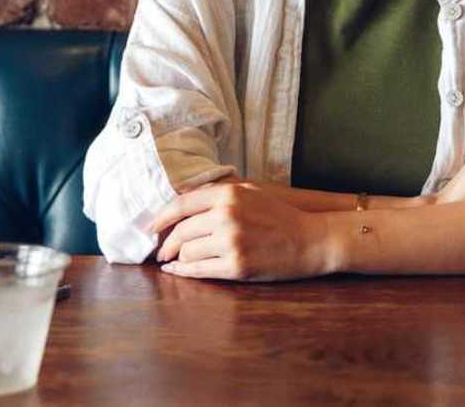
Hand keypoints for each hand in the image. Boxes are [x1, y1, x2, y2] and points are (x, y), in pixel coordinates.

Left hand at [148, 182, 334, 281]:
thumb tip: (182, 198)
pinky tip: (177, 271)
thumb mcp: (251, 192)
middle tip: (161, 251)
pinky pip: (199, 271)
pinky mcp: (237, 266)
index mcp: (229, 195)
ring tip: (175, 262)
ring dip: (178, 259)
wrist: (311, 240)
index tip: (152, 228)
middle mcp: (227, 217)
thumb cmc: (281, 216)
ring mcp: (231, 243)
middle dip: (167, 244)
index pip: (181, 205)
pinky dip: (183, 272)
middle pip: (181, 232)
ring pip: (187, 253)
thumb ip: (219, 192)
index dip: (161, 218)